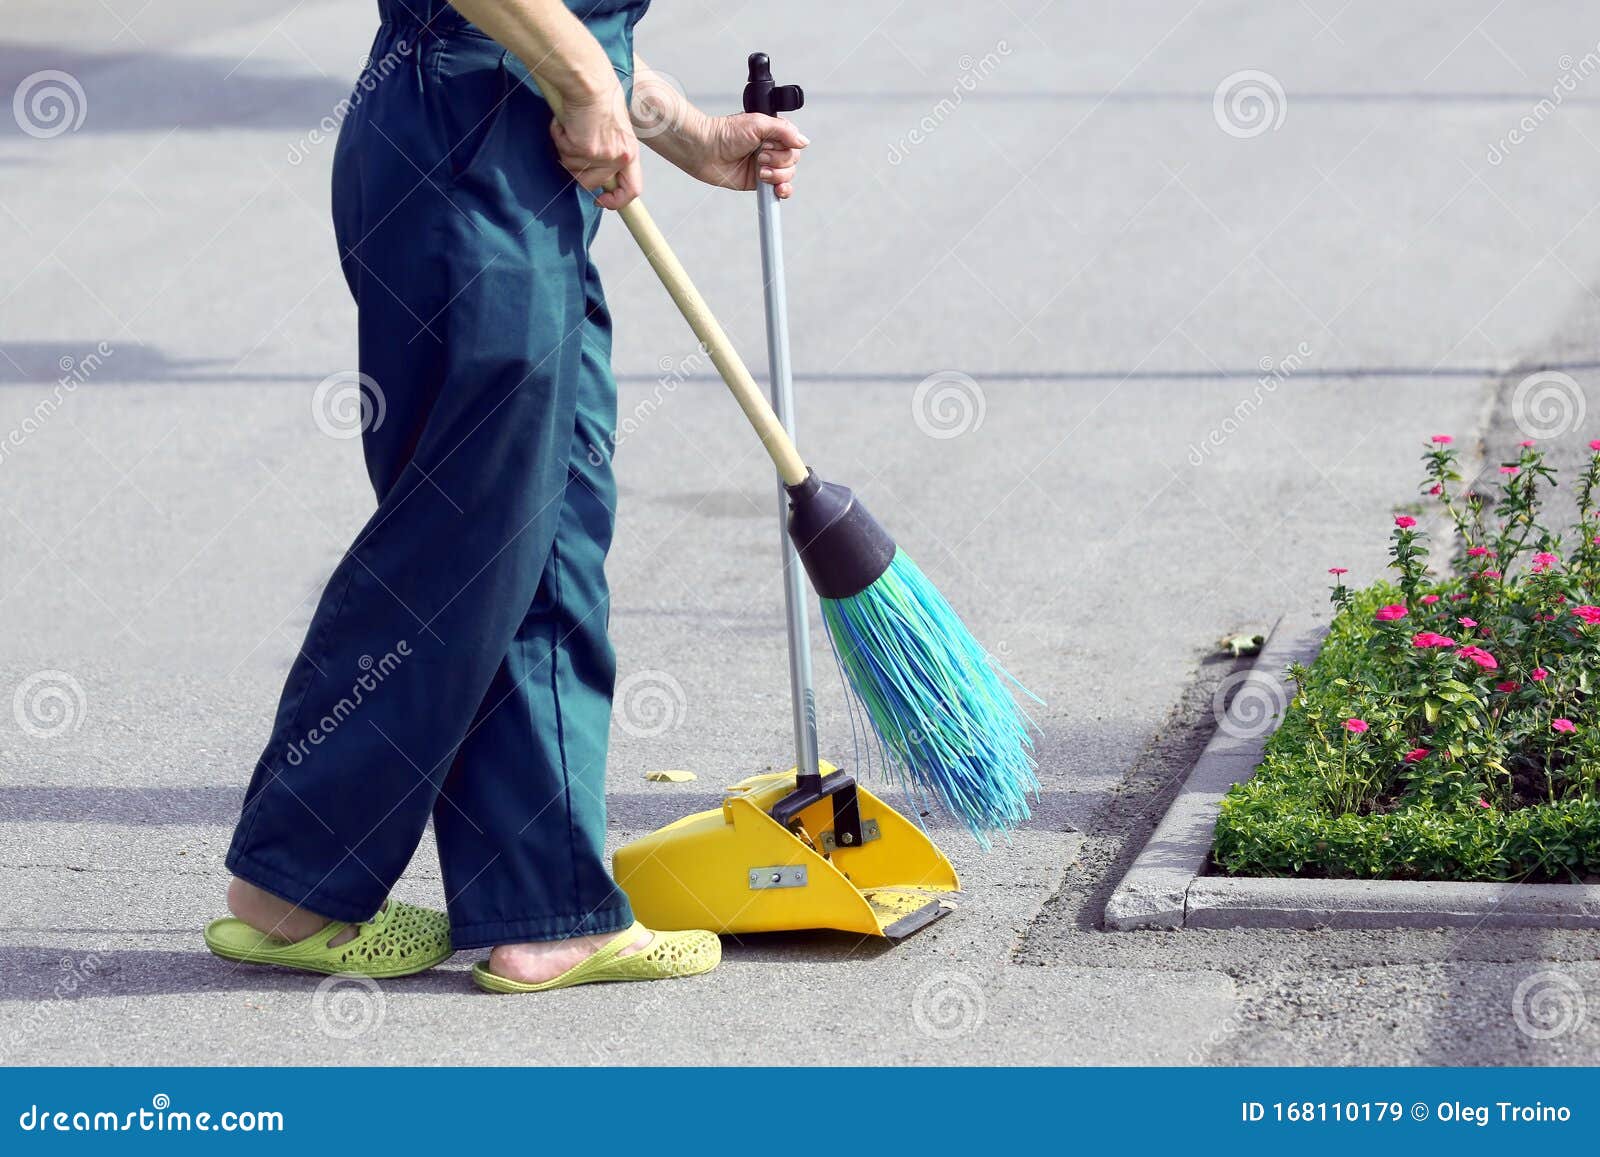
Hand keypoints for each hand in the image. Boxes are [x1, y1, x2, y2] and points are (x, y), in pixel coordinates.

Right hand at [550, 81, 642, 209]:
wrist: (590, 80)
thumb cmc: (601, 94)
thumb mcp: (616, 127)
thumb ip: (611, 148)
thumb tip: (597, 165)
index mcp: (630, 152)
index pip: (632, 190)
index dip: (616, 201)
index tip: (601, 201)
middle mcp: (619, 157)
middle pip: (591, 183)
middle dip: (576, 169)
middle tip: (571, 147)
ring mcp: (601, 155)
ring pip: (572, 168)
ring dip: (566, 148)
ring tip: (572, 125)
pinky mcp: (582, 149)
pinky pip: (562, 151)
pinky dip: (558, 136)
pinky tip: (566, 120)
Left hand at [667, 112, 807, 198]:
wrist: (706, 150)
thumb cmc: (726, 133)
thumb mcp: (758, 123)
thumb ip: (783, 130)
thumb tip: (804, 141)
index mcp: (773, 134)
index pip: (794, 143)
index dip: (785, 147)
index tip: (768, 144)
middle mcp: (771, 149)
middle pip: (792, 160)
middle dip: (778, 161)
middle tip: (759, 156)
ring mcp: (765, 167)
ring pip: (787, 175)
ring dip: (776, 175)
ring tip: (758, 170)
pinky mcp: (758, 183)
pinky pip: (778, 190)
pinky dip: (782, 191)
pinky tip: (776, 189)